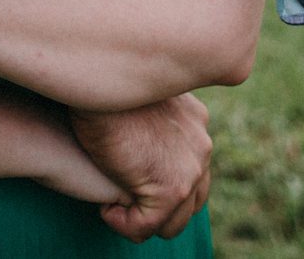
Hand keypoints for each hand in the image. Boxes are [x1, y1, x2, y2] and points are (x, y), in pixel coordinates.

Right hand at [69, 95, 211, 241]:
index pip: (191, 165)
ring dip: (142, 219)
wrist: (101, 77)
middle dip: (158, 204)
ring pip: (173, 221)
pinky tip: (105, 209)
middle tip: (123, 196)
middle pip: (192, 197)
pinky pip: (146, 226)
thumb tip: (132, 135)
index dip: (161, 177)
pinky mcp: (171, 188)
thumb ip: (147, 114)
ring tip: (113, 206)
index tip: (129, 173)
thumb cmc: (105, 82)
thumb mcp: (135, 94)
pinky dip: (124, 224)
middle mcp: (201, 145)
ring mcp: (191, 169)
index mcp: (194, 120)